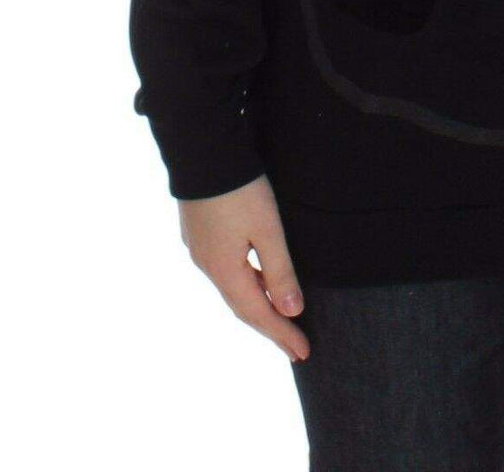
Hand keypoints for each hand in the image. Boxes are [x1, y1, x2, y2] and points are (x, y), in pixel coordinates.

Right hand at [179, 173, 309, 362]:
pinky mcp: (199, 232)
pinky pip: (226, 271)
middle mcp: (207, 265)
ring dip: (256, 305)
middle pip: (242, 306)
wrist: (202, 151)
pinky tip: (255, 279)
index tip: (304, 353)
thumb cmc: (239, 189)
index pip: (257, 314)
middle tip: (295, 346)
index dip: (282, 334)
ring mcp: (200, 248)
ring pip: (232, 287)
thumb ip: (279, 270)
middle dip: (270, 327)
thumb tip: (291, 311)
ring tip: (279, 318)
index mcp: (224, 270)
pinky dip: (245, 284)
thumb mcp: (267, 229)